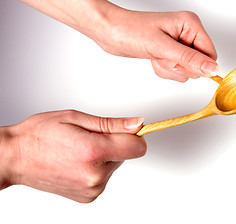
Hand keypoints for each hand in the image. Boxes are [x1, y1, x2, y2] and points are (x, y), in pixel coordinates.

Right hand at [0, 110, 145, 202]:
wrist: (16, 157)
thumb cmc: (40, 135)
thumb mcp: (77, 119)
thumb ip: (112, 124)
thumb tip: (137, 124)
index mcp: (93, 152)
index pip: (138, 147)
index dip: (133, 135)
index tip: (124, 130)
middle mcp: (95, 175)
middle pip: (126, 155)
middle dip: (113, 144)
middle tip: (88, 138)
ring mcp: (92, 189)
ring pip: (115, 165)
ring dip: (104, 156)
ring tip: (79, 150)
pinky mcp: (88, 197)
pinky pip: (105, 177)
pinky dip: (96, 168)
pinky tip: (77, 162)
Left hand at [96, 10, 218, 81]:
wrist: (110, 32)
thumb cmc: (130, 30)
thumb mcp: (161, 47)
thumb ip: (189, 59)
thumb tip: (212, 69)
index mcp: (190, 24)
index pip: (210, 54)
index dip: (196, 64)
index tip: (177, 62)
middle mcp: (186, 33)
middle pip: (198, 64)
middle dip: (178, 66)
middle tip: (163, 56)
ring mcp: (178, 43)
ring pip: (186, 70)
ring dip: (169, 68)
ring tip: (156, 55)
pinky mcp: (169, 52)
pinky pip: (175, 70)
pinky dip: (163, 69)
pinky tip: (153, 58)